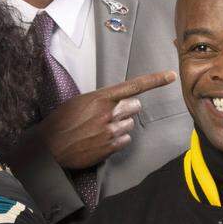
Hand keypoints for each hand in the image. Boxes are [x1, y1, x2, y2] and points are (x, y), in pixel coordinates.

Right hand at [39, 70, 177, 169]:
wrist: (51, 147)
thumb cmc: (61, 122)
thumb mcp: (79, 102)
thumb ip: (101, 100)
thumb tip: (116, 101)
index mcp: (101, 97)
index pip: (134, 86)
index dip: (155, 80)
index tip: (171, 76)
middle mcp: (109, 113)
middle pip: (135, 107)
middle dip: (127, 110)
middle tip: (110, 115)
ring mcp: (111, 131)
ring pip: (130, 125)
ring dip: (121, 126)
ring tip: (101, 129)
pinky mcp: (110, 147)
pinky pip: (126, 141)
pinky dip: (117, 141)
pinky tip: (102, 140)